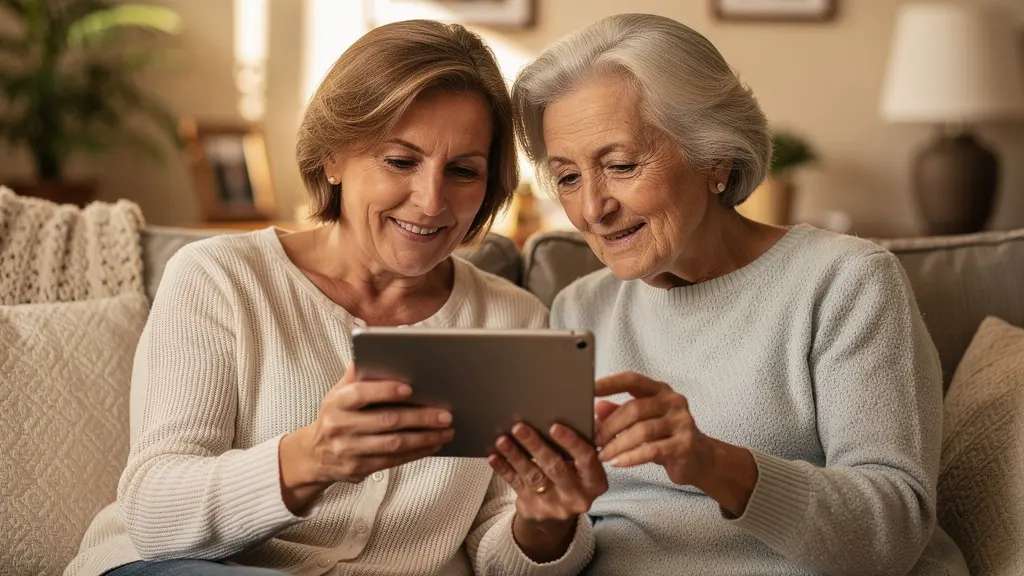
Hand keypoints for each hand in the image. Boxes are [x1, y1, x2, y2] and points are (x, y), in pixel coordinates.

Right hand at [279, 363, 453, 510]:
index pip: (360, 393)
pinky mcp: (359, 469)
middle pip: (386, 421)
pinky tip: (433, 444)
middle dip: (419, 417)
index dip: (385, 390)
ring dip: (424, 438)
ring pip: (393, 444)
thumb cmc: (336, 416)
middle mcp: (340, 426)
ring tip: (447, 430)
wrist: (314, 455)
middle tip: (445, 414)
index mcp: (336, 402)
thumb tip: (373, 347)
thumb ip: (356, 374)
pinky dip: (417, 453)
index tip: (410, 388)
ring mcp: (349, 450)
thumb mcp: (338, 393)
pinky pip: (393, 461)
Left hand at [488, 423, 606, 561]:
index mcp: (595, 482)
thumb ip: (583, 443)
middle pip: (556, 468)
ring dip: (516, 456)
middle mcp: (577, 496)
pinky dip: (505, 469)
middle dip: (536, 445)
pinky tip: (495, 457)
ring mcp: (555, 506)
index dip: (571, 442)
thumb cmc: (573, 477)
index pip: (586, 460)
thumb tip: (576, 414)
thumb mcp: (584, 466)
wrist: (558, 516)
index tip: (555, 426)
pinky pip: (516, 485)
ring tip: (503, 440)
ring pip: (533, 476)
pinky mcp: (534, 509)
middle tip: (520, 427)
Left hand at [594, 372, 756, 515]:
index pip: (632, 380)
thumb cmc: (666, 437)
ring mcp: (682, 422)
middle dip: (609, 426)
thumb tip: (596, 407)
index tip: (588, 389)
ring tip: (602, 456)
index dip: (610, 383)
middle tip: (593, 440)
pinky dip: (630, 458)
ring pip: (641, 431)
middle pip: (634, 409)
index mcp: (660, 390)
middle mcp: (673, 402)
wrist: (700, 459)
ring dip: (617, 445)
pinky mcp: (685, 444)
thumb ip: (621, 412)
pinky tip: (617, 463)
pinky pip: (652, 450)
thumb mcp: (643, 422)